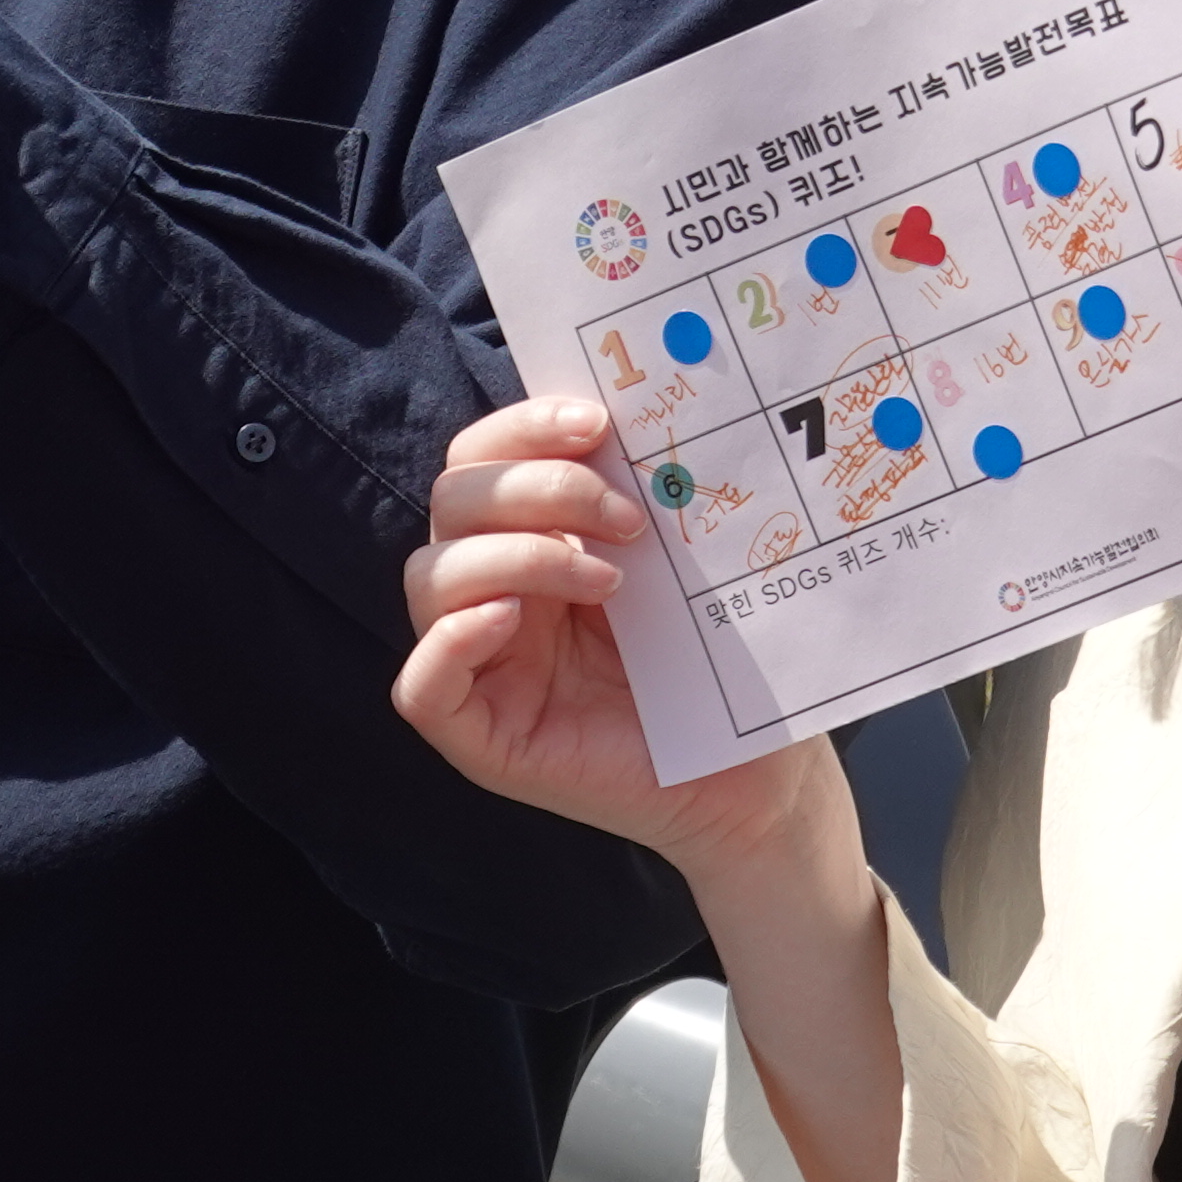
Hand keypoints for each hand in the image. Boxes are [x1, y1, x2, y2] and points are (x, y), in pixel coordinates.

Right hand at [394, 396, 850, 877]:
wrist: (762, 776)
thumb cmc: (728, 665)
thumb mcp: (682, 562)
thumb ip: (642, 494)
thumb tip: (638, 405)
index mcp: (535, 537)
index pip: (483, 457)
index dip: (524, 426)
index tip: (599, 424)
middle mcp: (498, 592)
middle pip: (453, 501)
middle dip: (536, 488)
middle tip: (628, 518)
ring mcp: (486, 665)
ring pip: (429, 578)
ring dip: (515, 556)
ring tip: (608, 579)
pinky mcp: (483, 736)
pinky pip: (419, 687)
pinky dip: (449, 642)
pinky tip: (508, 620)